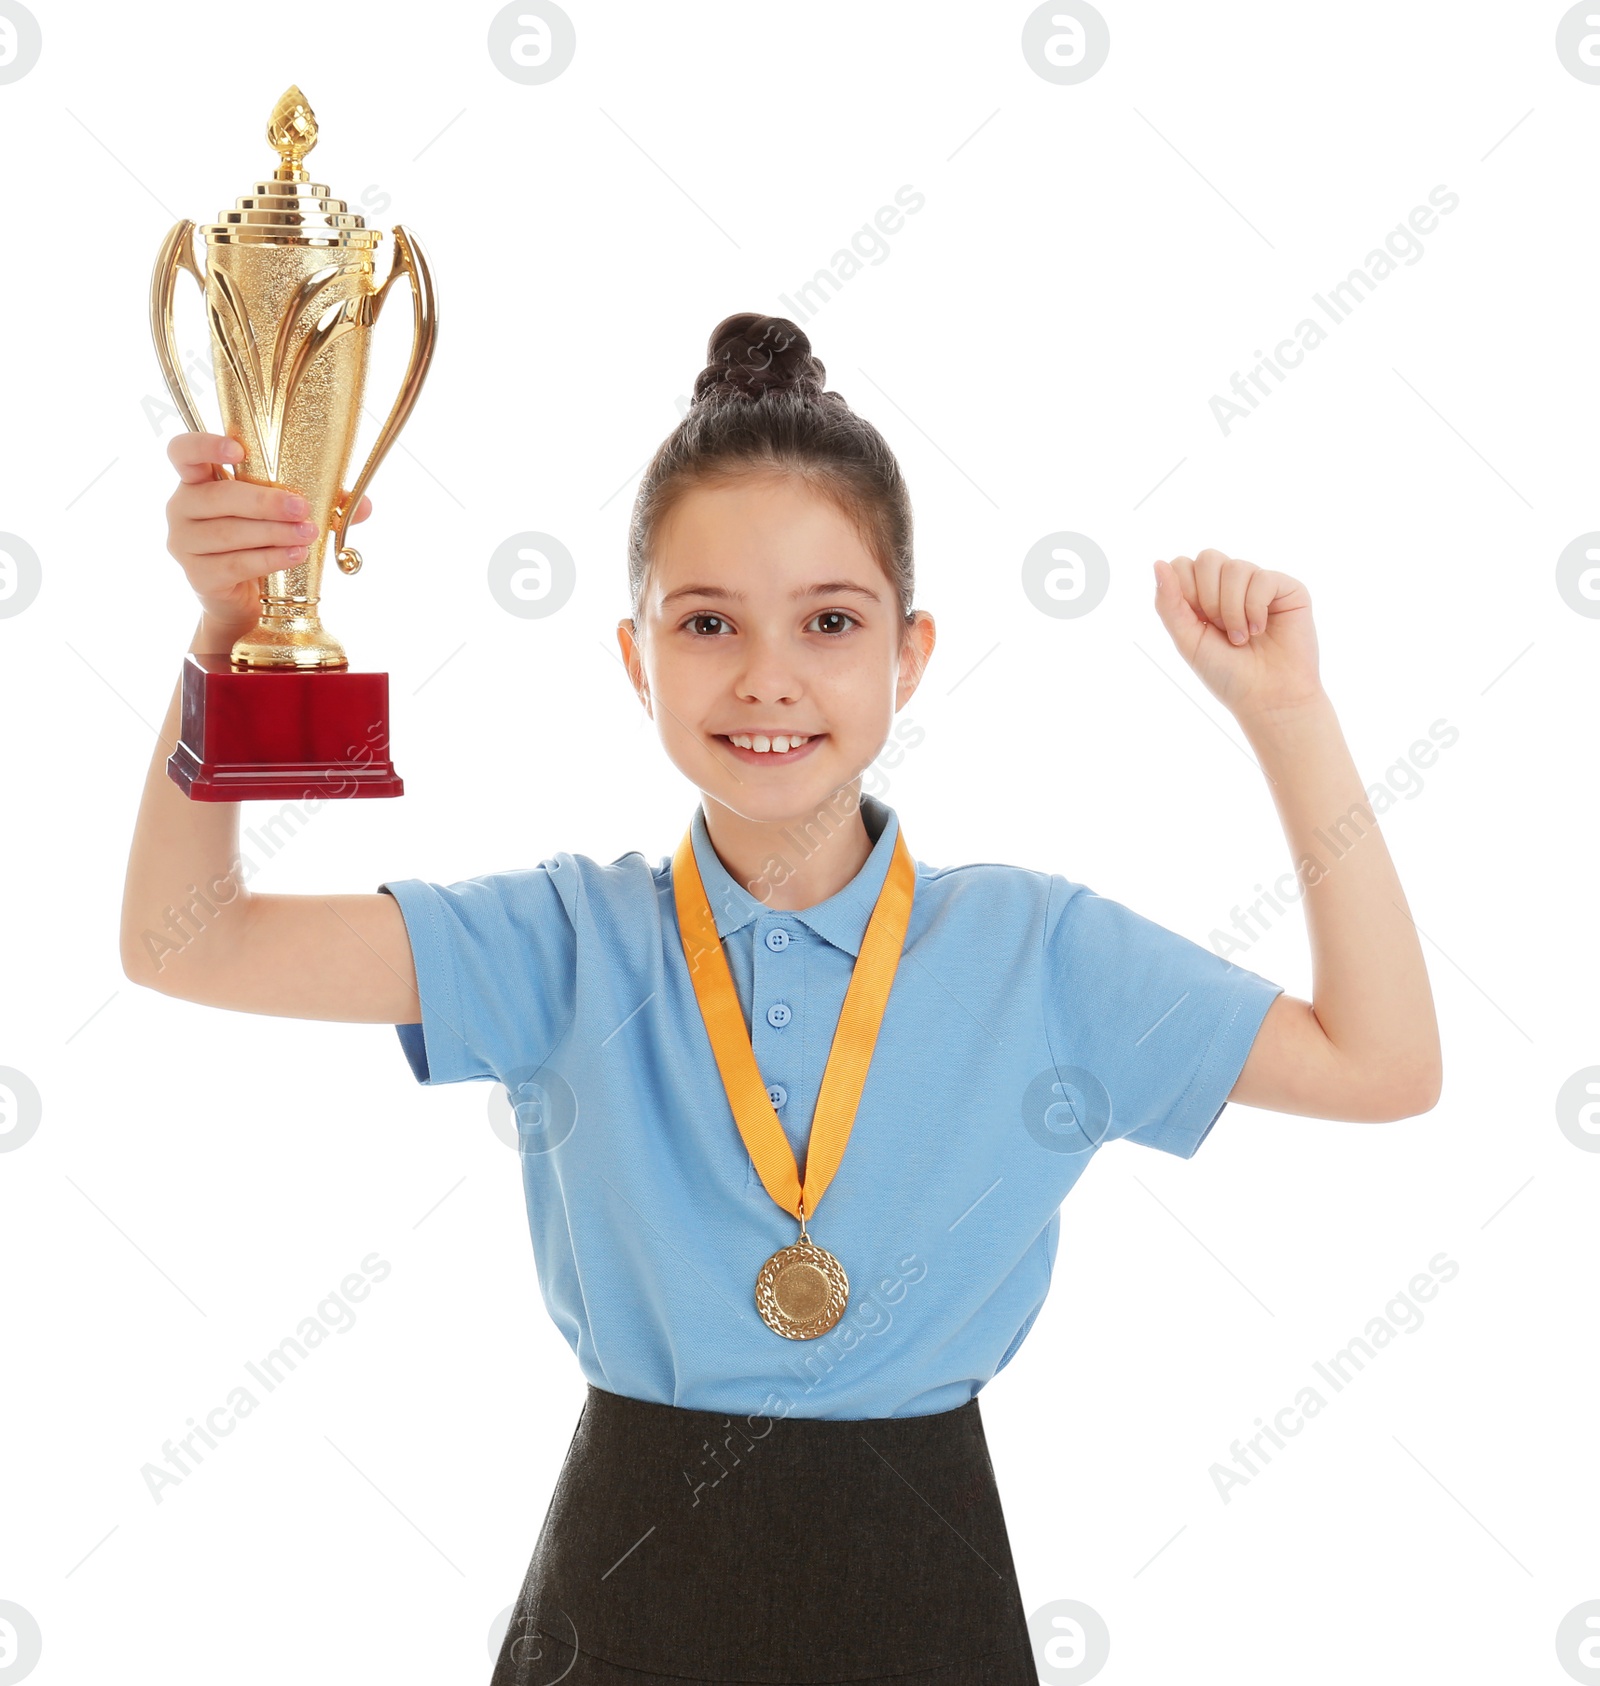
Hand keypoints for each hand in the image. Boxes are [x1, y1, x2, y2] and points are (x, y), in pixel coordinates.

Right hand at [165, 432, 372, 634]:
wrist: (242, 601)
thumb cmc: (261, 544)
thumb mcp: (284, 517)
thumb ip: (321, 504)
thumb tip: (365, 505)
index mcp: (197, 480)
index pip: (183, 451)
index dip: (205, 444)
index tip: (239, 450)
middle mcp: (181, 507)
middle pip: (217, 496)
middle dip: (264, 501)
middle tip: (302, 508)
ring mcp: (184, 543)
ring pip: (228, 533)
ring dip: (273, 533)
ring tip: (308, 534)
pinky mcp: (198, 576)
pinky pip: (235, 564)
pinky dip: (269, 558)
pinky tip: (295, 555)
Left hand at [1152, 549, 1321, 723]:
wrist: (1267, 698)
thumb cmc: (1227, 674)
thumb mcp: (1187, 640)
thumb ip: (1169, 603)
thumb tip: (1157, 562)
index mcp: (1203, 595)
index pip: (1183, 565)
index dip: (1185, 591)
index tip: (1198, 622)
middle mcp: (1231, 585)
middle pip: (1208, 558)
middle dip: (1208, 599)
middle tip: (1220, 630)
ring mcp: (1259, 584)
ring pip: (1235, 567)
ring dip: (1232, 609)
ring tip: (1241, 638)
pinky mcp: (1287, 588)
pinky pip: (1263, 578)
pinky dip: (1255, 608)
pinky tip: (1260, 630)